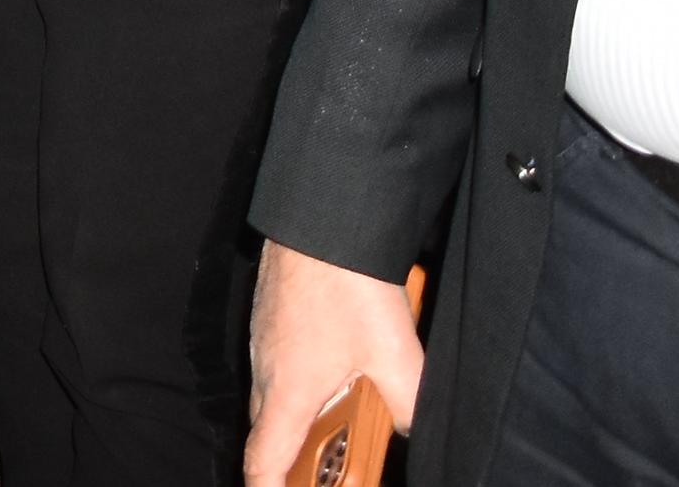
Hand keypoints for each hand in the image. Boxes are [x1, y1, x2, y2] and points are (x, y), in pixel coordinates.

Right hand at [241, 244, 421, 484]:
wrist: (319, 216)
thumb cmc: (349, 286)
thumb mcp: (396, 354)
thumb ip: (409, 404)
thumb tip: (415, 431)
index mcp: (289, 392)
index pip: (263, 459)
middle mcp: (266, 369)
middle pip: (267, 430)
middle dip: (286, 460)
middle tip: (319, 474)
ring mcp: (263, 339)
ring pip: (272, 393)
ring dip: (295, 417)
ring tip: (333, 425)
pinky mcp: (270, 314)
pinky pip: (276, 363)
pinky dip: (297, 382)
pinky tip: (333, 368)